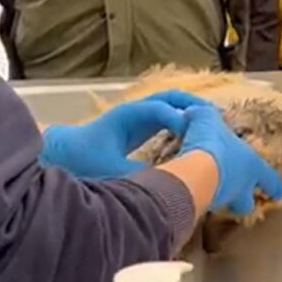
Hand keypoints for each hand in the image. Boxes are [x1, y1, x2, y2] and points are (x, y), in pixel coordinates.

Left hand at [39, 90, 205, 178]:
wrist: (65, 153)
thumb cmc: (83, 159)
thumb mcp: (108, 170)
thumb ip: (134, 176)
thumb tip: (162, 183)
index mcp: (128, 117)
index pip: (160, 110)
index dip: (179, 119)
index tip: (197, 135)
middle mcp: (136, 111)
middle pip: (170, 97)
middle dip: (193, 105)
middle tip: (216, 119)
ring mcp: (139, 115)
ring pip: (171, 104)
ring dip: (191, 110)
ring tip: (214, 123)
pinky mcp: (140, 124)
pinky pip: (168, 115)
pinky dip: (185, 119)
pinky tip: (197, 133)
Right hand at [179, 104, 281, 214]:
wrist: (194, 174)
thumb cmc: (213, 144)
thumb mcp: (208, 119)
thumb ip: (204, 116)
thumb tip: (193, 111)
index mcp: (253, 166)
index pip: (269, 178)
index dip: (274, 184)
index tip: (280, 193)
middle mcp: (240, 186)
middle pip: (246, 202)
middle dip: (243, 201)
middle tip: (238, 198)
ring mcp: (221, 200)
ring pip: (223, 203)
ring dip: (216, 195)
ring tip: (204, 185)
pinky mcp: (201, 207)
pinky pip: (201, 202)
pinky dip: (194, 194)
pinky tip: (186, 186)